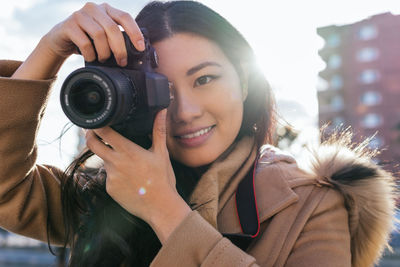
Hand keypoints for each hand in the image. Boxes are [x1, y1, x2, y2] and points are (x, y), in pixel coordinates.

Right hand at [43, 2, 144, 65]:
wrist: (60, 40)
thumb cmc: (87, 38)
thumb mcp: (104, 35)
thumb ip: (117, 37)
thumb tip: (137, 51)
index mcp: (106, 9)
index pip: (125, 17)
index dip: (135, 32)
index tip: (141, 48)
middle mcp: (94, 8)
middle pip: (113, 28)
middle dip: (120, 48)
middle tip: (122, 61)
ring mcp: (80, 15)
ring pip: (99, 35)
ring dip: (104, 52)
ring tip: (103, 59)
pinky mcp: (68, 25)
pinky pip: (85, 42)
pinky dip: (90, 54)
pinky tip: (91, 58)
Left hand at [85, 109, 191, 242]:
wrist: (160, 206)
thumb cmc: (163, 179)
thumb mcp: (162, 153)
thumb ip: (158, 130)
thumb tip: (162, 111)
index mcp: (128, 151)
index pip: (104, 132)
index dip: (97, 125)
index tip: (97, 121)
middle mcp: (115, 163)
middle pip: (92, 144)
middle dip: (90, 136)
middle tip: (93, 132)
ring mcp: (110, 177)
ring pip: (104, 161)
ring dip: (111, 159)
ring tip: (129, 165)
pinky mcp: (109, 189)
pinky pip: (109, 177)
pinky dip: (116, 174)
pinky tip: (130, 179)